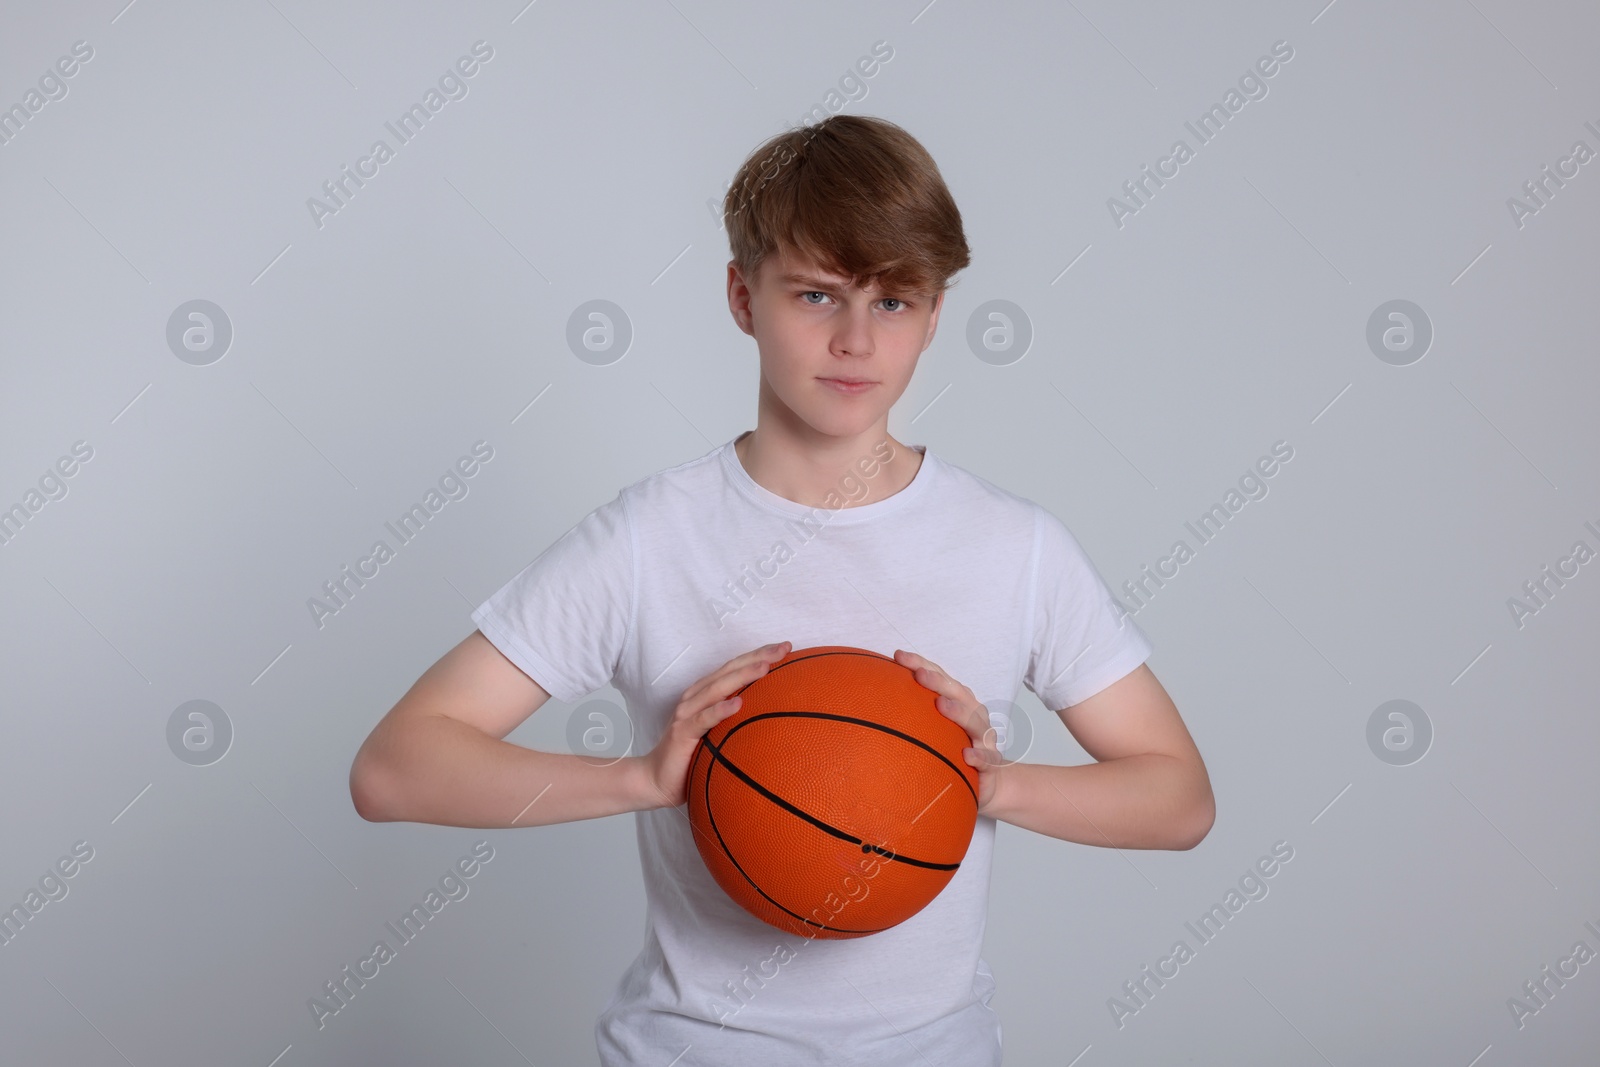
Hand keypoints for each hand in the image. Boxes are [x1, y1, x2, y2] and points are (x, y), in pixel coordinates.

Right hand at [640, 640, 791, 809]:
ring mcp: (687, 713)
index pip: (735, 667)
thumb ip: (739, 722)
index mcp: (706, 693)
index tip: (786, 648)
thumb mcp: (720, 734)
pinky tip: (738, 704)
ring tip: (765, 667)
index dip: (759, 654)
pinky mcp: (681, 732)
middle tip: (784, 649)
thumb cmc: (691, 756)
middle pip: (729, 670)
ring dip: (742, 676)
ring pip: (717, 688)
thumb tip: (777, 719)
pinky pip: (703, 719)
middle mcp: (696, 697)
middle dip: (757, 657)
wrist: (656, 778)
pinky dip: (720, 710)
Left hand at [894, 649, 1003, 815]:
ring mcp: (984, 739)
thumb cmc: (956, 748)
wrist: (989, 782)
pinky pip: (987, 759)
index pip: (940, 677)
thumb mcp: (935, 730)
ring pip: (976, 722)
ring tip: (942, 705)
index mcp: (959, 702)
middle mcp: (974, 715)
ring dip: (959, 712)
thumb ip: (912, 713)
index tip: (898, 656)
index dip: (920, 664)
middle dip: (939, 682)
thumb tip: (869, 699)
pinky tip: (966, 755)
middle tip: (919, 675)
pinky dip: (979, 756)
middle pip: (959, 693)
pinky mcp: (990, 764)